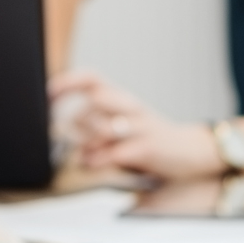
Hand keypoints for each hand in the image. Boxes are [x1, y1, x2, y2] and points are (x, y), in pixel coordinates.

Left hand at [55, 70, 225, 180]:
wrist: (195, 151)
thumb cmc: (155, 139)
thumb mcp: (128, 126)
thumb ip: (99, 127)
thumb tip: (69, 135)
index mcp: (123, 100)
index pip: (92, 79)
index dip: (68, 82)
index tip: (49, 93)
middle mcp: (131, 108)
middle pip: (96, 99)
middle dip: (77, 119)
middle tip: (69, 135)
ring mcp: (141, 126)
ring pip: (105, 125)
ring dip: (87, 141)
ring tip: (82, 154)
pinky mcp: (148, 147)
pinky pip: (117, 150)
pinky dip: (99, 158)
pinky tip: (92, 164)